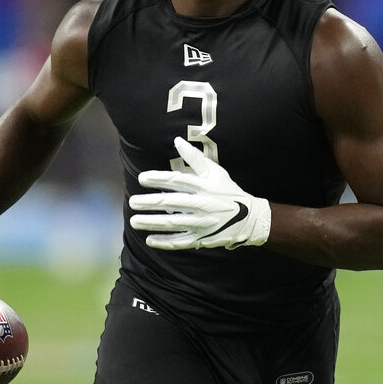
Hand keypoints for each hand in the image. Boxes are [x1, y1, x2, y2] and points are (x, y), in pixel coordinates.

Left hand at [129, 137, 270, 249]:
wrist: (249, 218)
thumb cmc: (228, 191)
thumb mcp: (215, 172)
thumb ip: (194, 158)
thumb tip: (177, 140)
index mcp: (204, 186)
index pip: (177, 180)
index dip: (158, 179)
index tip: (142, 178)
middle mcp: (202, 204)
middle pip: (171, 203)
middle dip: (150, 202)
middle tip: (133, 202)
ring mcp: (201, 223)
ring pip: (173, 223)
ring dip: (152, 223)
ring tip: (134, 221)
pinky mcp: (202, 238)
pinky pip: (181, 242)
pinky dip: (165, 242)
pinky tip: (149, 240)